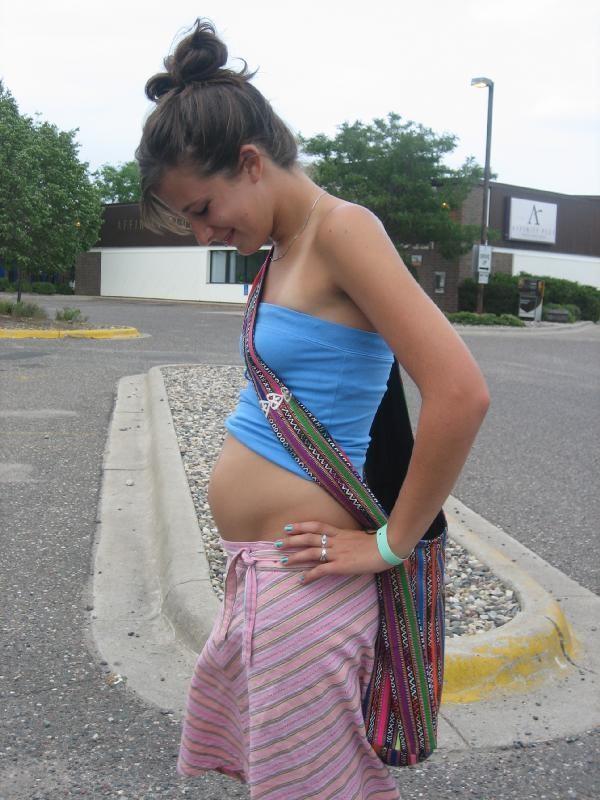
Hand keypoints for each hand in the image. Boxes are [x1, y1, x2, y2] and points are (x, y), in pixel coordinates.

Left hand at [277, 520, 394, 585]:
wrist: (388, 548)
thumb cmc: (379, 544)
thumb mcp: (361, 537)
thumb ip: (350, 539)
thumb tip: (346, 542)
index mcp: (341, 533)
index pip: (317, 526)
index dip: (302, 526)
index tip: (288, 527)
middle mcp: (337, 541)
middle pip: (309, 537)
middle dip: (292, 540)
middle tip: (277, 543)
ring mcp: (338, 553)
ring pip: (312, 552)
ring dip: (296, 557)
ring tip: (283, 561)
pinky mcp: (341, 566)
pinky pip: (321, 570)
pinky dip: (310, 575)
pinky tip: (301, 580)